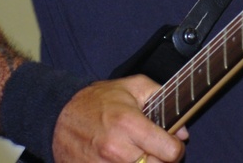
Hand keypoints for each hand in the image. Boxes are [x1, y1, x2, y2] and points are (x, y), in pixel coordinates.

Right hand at [52, 75, 186, 162]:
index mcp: (129, 124)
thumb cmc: (98, 100)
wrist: (59, 115)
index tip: (172, 142)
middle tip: (154, 147)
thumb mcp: (133, 86)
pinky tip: (123, 158)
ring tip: (137, 152)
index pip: (169, 152)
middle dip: (160, 158)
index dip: (176, 147)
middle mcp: (116, 149)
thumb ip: (162, 100)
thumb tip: (183, 131)